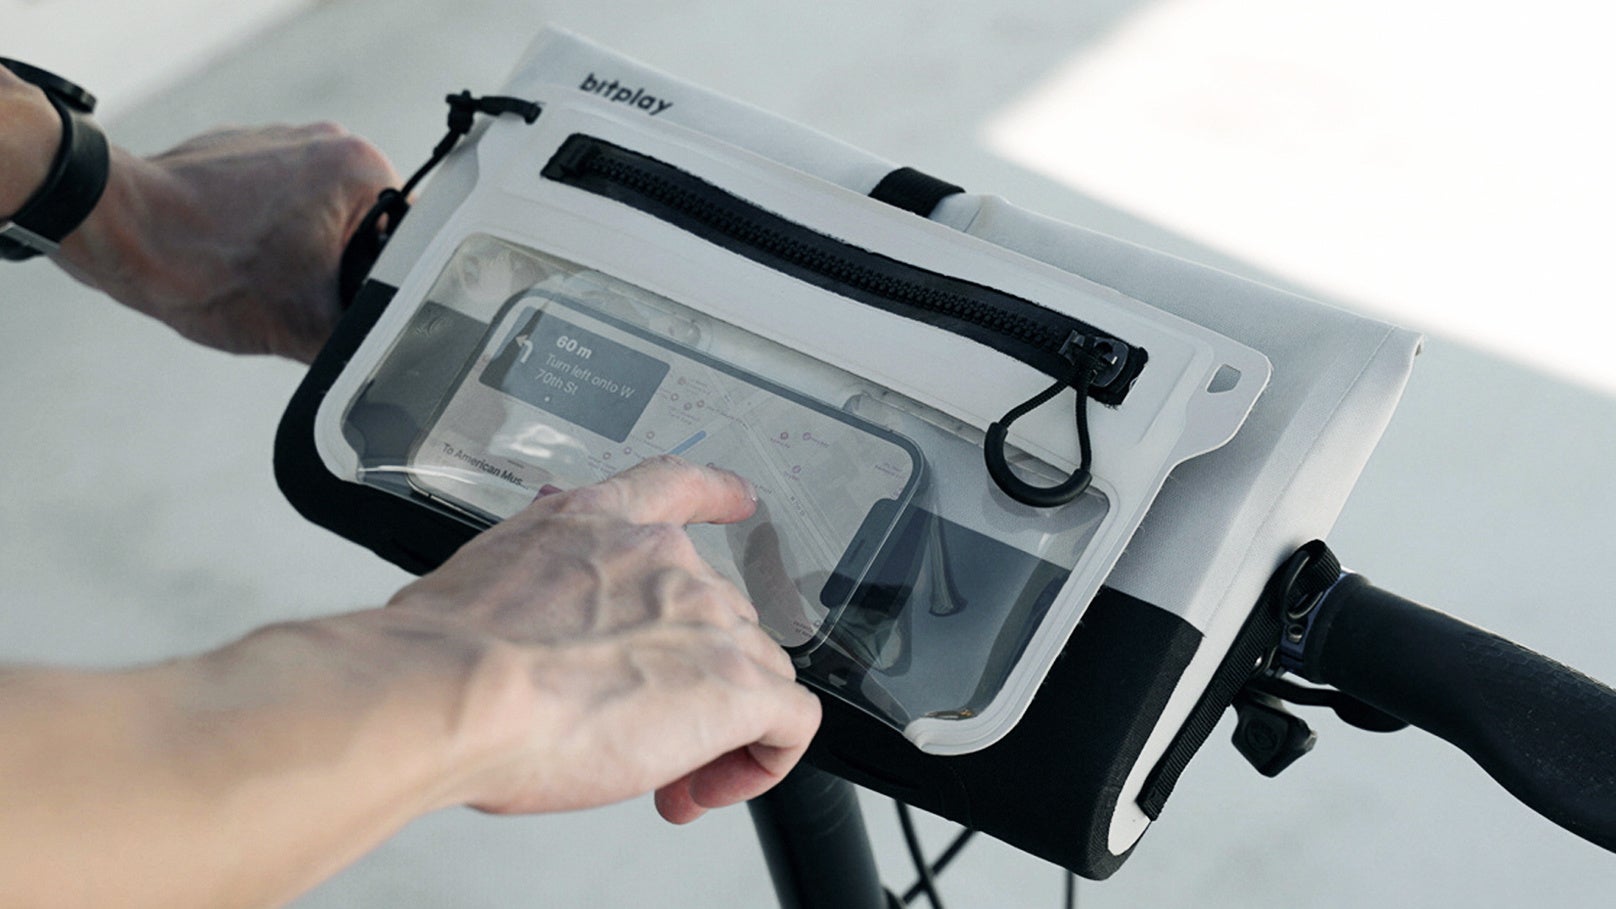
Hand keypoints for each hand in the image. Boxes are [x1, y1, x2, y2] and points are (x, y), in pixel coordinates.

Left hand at [55, 123, 398, 361]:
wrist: (118, 229)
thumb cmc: (206, 266)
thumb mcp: (305, 328)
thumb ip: (364, 340)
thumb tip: (392, 359)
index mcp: (361, 168)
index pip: (416, 238)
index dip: (397, 284)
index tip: (366, 309)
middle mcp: (330, 140)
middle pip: (373, 227)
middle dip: (347, 269)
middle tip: (311, 301)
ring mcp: (284, 140)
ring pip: (328, 217)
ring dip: (310, 254)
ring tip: (269, 280)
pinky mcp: (245, 151)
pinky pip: (286, 201)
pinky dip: (274, 235)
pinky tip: (243, 261)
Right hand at [388, 456, 821, 822]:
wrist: (453, 692)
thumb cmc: (447, 655)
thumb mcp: (486, 581)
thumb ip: (533, 587)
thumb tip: (532, 622)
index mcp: (598, 526)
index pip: (675, 489)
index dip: (715, 496)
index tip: (739, 501)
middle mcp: (664, 561)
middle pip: (714, 617)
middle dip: (686, 680)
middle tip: (635, 734)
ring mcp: (706, 619)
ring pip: (754, 672)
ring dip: (717, 729)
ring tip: (659, 777)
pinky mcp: (734, 684)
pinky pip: (789, 723)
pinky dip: (763, 762)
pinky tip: (710, 786)